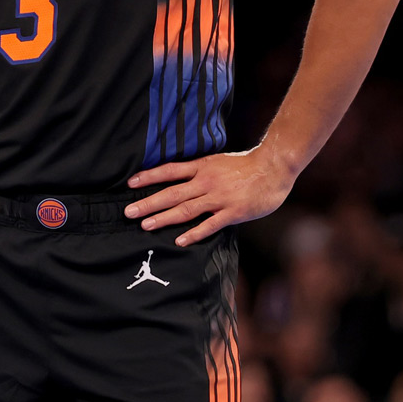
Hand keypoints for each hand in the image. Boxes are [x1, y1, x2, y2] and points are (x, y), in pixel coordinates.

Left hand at [125, 147, 297, 245]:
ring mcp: (219, 198)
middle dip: (148, 203)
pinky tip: (179, 241)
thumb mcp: (217, 161)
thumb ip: (198, 170)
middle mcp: (206, 181)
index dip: (149, 177)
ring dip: (164, 218)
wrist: (274, 167)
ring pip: (186, 209)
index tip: (130, 183)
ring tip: (145, 225)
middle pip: (172, 193)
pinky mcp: (233, 212)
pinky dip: (194, 233)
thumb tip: (177, 177)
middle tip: (129, 212)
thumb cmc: (245, 165)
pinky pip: (210, 225)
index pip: (169, 171)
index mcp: (202, 167)